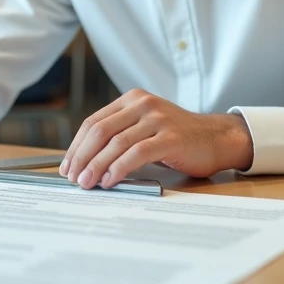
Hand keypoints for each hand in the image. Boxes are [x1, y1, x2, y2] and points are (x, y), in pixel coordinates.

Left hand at [60, 89, 253, 188]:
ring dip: (97, 165)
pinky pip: (137, 153)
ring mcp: (158, 119)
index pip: (93, 122)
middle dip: (82, 157)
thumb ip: (120, 136)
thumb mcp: (145, 128)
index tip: (67, 167)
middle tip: (73, 178)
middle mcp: (143, 104)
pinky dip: (119, 168)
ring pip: (116, 142)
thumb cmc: (177, 139)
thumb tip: (85, 163)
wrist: (216, 139)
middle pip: (101, 131)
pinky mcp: (171, 137)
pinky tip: (111, 180)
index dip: (76, 146)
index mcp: (132, 100)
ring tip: (87, 183)